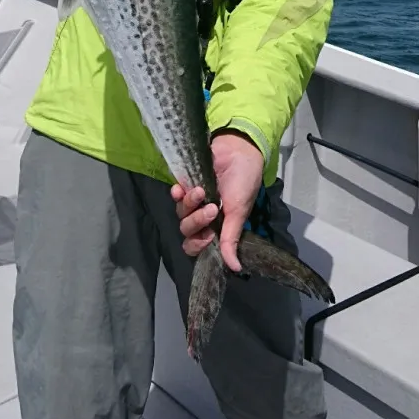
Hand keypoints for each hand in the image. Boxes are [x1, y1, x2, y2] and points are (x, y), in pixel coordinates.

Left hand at [171, 132, 263, 272]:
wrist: (239, 150)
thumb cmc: (243, 181)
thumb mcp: (239, 211)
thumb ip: (231, 238)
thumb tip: (235, 268)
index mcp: (217, 226)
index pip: (197, 246)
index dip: (198, 246)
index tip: (209, 237)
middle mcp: (203, 216)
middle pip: (187, 231)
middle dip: (197, 222)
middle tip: (212, 208)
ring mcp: (193, 200)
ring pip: (180, 214)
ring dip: (190, 205)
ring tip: (202, 190)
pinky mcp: (186, 183)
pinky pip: (175, 195)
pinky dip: (177, 194)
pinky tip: (181, 189)